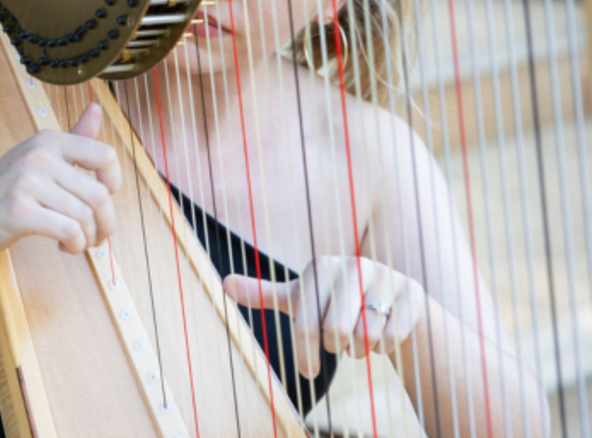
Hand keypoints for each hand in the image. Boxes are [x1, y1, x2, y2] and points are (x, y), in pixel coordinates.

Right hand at [0, 103, 120, 258]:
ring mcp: (27, 183)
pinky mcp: (19, 212)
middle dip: (104, 223)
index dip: (114, 182)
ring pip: (85, 216)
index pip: (104, 156)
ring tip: (77, 242)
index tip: (105, 199)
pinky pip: (68, 230)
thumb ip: (72, 137)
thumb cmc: (4, 190)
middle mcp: (38, 156)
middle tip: (96, 235)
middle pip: (99, 195)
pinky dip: (74, 244)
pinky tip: (64, 246)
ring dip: (88, 238)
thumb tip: (96, 108)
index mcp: (48, 141)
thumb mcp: (38, 157)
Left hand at [222, 255, 425, 377]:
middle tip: (339, 346)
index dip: (305, 354)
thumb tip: (224, 282)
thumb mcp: (299, 300)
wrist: (389, 301)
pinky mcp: (413, 292)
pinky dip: (386, 347)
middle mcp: (354, 265)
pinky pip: (395, 336)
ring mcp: (387, 275)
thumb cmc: (334, 302)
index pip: (306, 323)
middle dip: (336, 349)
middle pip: (337, 331)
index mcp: (321, 266)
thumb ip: (264, 293)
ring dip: (362, 348)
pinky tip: (383, 338)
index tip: (306, 373)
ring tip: (360, 339)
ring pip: (367, 335)